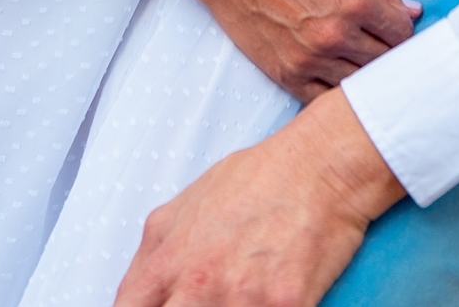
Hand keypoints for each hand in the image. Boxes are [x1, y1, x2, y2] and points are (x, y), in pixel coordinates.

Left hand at [114, 86, 403, 305]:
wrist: (317, 166)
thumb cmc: (257, 178)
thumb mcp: (186, 204)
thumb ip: (157, 251)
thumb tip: (141, 289)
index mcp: (168, 259)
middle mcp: (198, 282)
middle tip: (206, 303)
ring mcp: (241, 297)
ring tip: (243, 295)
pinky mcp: (284, 303)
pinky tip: (272, 299)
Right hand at [184, 0, 419, 103]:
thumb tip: (413, 13)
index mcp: (353, 0)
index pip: (401, 33)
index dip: (402, 32)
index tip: (394, 31)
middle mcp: (336, 33)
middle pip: (385, 62)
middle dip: (387, 56)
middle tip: (379, 48)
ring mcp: (312, 58)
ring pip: (359, 85)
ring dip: (363, 76)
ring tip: (357, 62)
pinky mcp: (289, 75)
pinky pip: (326, 100)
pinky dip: (335, 94)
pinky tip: (336, 78)